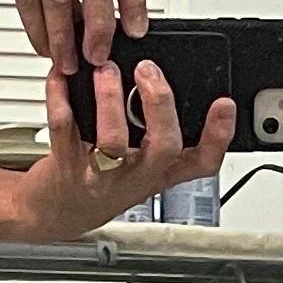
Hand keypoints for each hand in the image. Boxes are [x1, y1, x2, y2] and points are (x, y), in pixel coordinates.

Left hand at [18, 58, 232, 240]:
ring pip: (113, 141)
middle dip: (160, 104)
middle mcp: (136, 174)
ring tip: (106, 70)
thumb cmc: (103, 182)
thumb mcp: (142, 165)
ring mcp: (102, 174)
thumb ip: (156, 129)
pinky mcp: (67, 166)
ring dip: (110, 100)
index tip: (223, 105)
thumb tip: (162, 76)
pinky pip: (64, 128)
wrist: (59, 212)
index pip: (202, 162)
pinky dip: (60, 97)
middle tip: (148, 71)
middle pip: (164, 147)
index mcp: (160, 171)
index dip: (218, 136)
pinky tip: (61, 77)